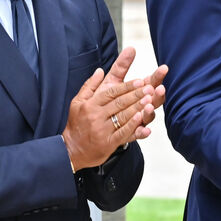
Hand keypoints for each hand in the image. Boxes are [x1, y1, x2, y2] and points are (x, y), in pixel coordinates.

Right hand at [61, 47, 160, 169]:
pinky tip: (142, 120)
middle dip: (136, 95)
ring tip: (150, 101)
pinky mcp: (108, 143)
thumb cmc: (77, 124)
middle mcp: (96, 116)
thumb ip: (90, 85)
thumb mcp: (77, 102)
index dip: (126, 86)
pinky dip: (133, 126)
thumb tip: (100, 70)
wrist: (71, 150)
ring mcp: (102, 130)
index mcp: (90, 105)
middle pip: (119, 103)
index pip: (111, 93)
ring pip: (123, 117)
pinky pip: (123, 133)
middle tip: (149, 88)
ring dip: (138, 108)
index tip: (140, 81)